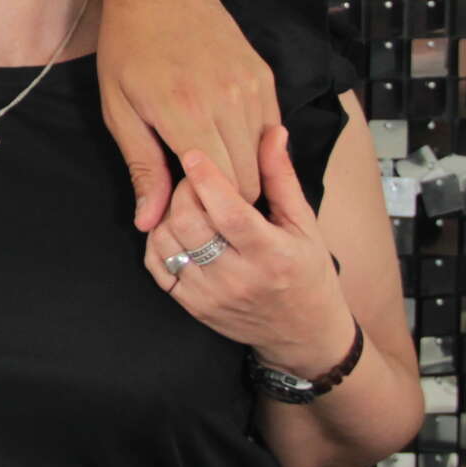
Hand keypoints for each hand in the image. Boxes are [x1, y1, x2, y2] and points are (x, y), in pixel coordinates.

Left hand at [94, 0, 275, 230]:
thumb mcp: (119, 110)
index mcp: (186, 114)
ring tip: (208, 164)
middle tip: (197, 193)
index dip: (208, 210)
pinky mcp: (265, 76)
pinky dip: (253, 145)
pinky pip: (271, 130)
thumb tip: (150, 221)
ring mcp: (253, 87)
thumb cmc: (128, 47)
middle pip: (249, 181)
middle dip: (226, 197)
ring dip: (242, 171)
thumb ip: (142, 168)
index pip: (222, 190)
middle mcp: (229, 101)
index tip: (187, 209)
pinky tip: (224, 138)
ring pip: (265, 159)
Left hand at [143, 126, 353, 376]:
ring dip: (168, 213)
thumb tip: (272, 131)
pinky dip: (158, 240)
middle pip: (190, 223)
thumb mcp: (305, 225)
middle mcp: (238, 279)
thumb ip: (281, 178)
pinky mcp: (192, 306)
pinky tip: (175, 227)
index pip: (230, 213)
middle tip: (192, 178)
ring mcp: (210, 296)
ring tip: (186, 201)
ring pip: (168, 242)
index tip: (193, 152)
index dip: (206, 179)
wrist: (303, 335)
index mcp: (271, 255)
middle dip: (183, 190)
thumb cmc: (308, 274)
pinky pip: (158, 266)